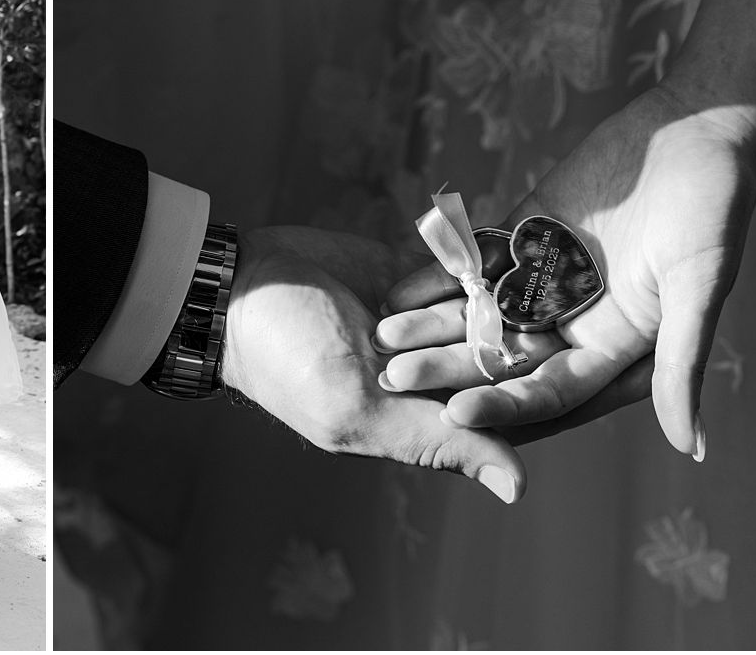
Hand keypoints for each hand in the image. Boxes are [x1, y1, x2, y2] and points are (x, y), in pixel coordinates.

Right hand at [222, 225, 528, 501]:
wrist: (238, 284)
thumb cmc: (287, 361)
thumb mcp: (356, 410)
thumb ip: (436, 442)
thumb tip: (518, 488)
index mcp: (426, 419)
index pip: (504, 413)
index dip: (513, 391)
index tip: (492, 369)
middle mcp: (434, 373)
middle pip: (502, 355)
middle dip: (475, 339)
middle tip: (410, 336)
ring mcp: (425, 321)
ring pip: (486, 307)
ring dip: (455, 302)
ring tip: (396, 312)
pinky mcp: (413, 275)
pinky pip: (459, 268)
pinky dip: (448, 266)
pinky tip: (413, 275)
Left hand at [375, 84, 755, 457]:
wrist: (698, 130)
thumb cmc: (714, 209)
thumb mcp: (701, 286)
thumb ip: (681, 362)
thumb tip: (690, 447)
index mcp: (618, 347)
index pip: (550, 390)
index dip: (504, 404)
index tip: (453, 413)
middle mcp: (578, 320)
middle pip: (504, 356)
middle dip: (451, 368)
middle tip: (393, 376)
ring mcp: (549, 276)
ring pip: (482, 311)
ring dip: (434, 323)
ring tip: (382, 334)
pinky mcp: (529, 232)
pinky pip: (478, 260)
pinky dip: (441, 272)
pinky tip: (398, 285)